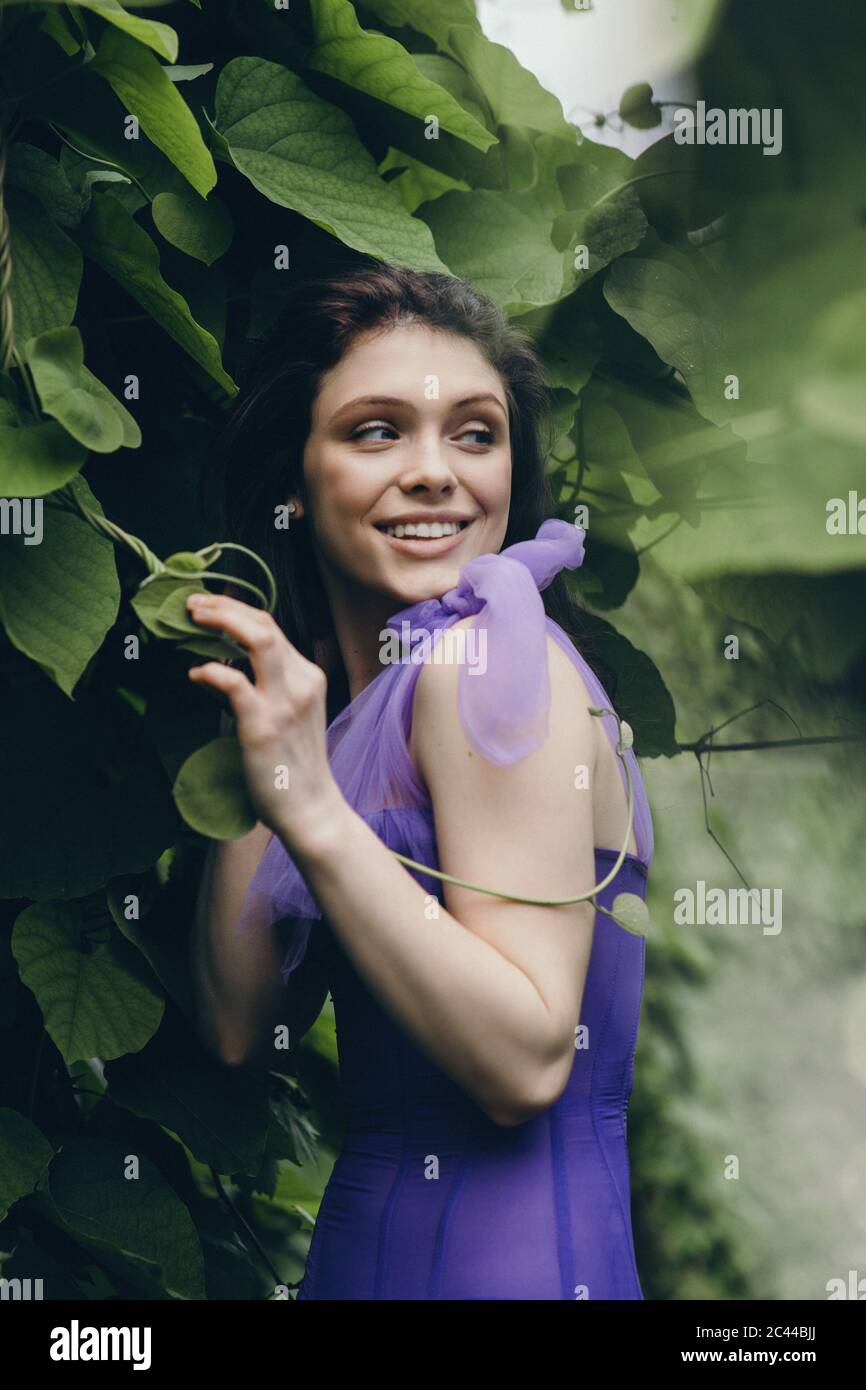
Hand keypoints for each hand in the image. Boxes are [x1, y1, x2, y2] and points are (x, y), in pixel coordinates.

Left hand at [184, 592, 344, 849]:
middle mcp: (301, 682)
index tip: (208, 606)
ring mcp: (285, 702)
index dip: (237, 611)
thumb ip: (263, 688)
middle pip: (264, 624)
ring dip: (221, 621)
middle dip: (225, 606)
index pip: (272, 628)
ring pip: (257, 639)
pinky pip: (234, 682)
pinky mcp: (263, 725)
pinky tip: (195, 673)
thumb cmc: (293, 766)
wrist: (310, 808)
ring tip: (191, 618)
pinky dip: (210, 670)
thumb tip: (217, 667)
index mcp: (308, 677)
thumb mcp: (288, 716)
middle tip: (192, 603)